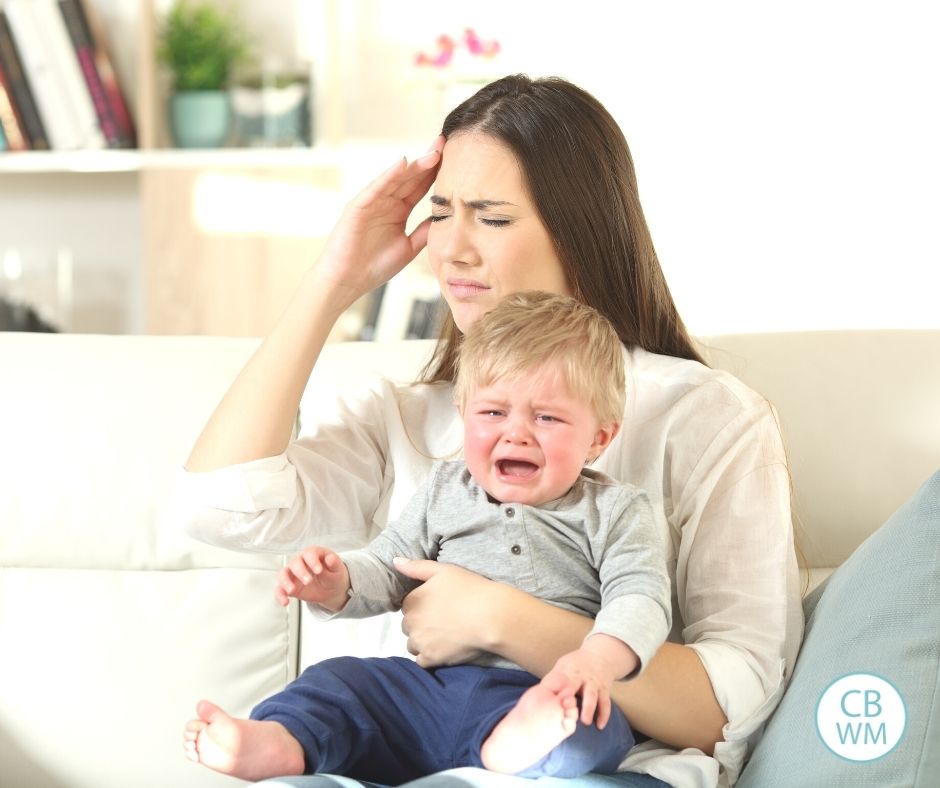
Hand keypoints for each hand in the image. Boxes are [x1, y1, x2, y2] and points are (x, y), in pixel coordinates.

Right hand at [275, 546, 349, 611]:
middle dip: (300, 572)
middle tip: (308, 581)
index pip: (309, 553)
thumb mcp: (338, 570)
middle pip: (295, 562)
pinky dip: (280, 595)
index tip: (319, 570)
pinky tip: (285, 602)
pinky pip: (280, 589)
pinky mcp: (289, 586)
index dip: (312, 561)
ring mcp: (293, 574)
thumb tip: (331, 558)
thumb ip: (334, 563)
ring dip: (285, 582)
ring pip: (283, 574)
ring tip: (291, 590)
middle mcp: (301, 562)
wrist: (331, 589)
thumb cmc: (334, 575)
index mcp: (313, 554)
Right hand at [315, 137, 444, 304]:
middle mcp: (386, 202)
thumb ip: (424, 231)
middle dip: (429, 161)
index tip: (457, 159)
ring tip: (434, 152)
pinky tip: (403, 163)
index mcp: (399, 210)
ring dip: (415, 165)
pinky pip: (376, 188)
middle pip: (411, 177)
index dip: (437, 173)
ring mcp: (372, 202)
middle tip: (447, 143)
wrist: (347, 281)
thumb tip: (446, 218)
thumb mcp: (408, 247)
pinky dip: (389, 175)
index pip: (421, 187)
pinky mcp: (358, 206)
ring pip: (396, 179)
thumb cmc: (374, 266)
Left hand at [396, 559, 501, 667]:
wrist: (491, 616)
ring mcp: (420, 642)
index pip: (407, 606)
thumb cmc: (469, 589)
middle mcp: (411, 622)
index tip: (438, 606)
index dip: (422, 605)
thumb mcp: (443, 570)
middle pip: (409, 625)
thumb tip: (394, 562)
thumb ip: (416, 567)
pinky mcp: (431, 659)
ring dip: (423, 641)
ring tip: (444, 635)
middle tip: (443, 620)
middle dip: (420, 623)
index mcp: (412, 600)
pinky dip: (429, 656)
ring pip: (413, 643)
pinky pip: (421, 661)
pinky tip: (444, 649)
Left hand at [540, 647, 618, 728]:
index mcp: (569, 671)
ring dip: (589, 708)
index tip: (552, 702)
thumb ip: (553, 679)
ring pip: (593, 696)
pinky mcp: (604, 689)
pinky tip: (600, 726)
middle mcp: (583, 676)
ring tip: (585, 722)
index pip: (562, 680)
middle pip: (576, 686)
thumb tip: (538, 693)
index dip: (558, 690)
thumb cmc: (576, 664)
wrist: (600, 655)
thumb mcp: (563, 666)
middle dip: (573, 699)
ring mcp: (594, 683)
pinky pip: (605, 703)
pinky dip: (604, 714)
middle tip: (568, 712)